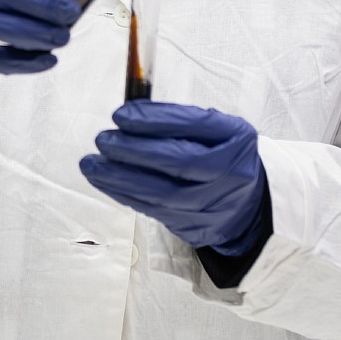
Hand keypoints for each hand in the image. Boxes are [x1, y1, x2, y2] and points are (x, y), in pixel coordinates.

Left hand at [79, 101, 268, 254]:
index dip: (155, 120)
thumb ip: (178, 118)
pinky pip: (153, 209)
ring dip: (119, 178)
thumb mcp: (216, 128)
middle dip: (134, 151)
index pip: (195, 126)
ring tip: (90, 163)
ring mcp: (212, 204)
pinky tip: (103, 180)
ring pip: (161, 193)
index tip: (121, 115)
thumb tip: (130, 113)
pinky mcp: (193, 226)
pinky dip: (123, 194)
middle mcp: (229, 173)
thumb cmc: (222, 154)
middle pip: (178, 162)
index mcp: (236, 139)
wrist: (249, 203)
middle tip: (103, 139)